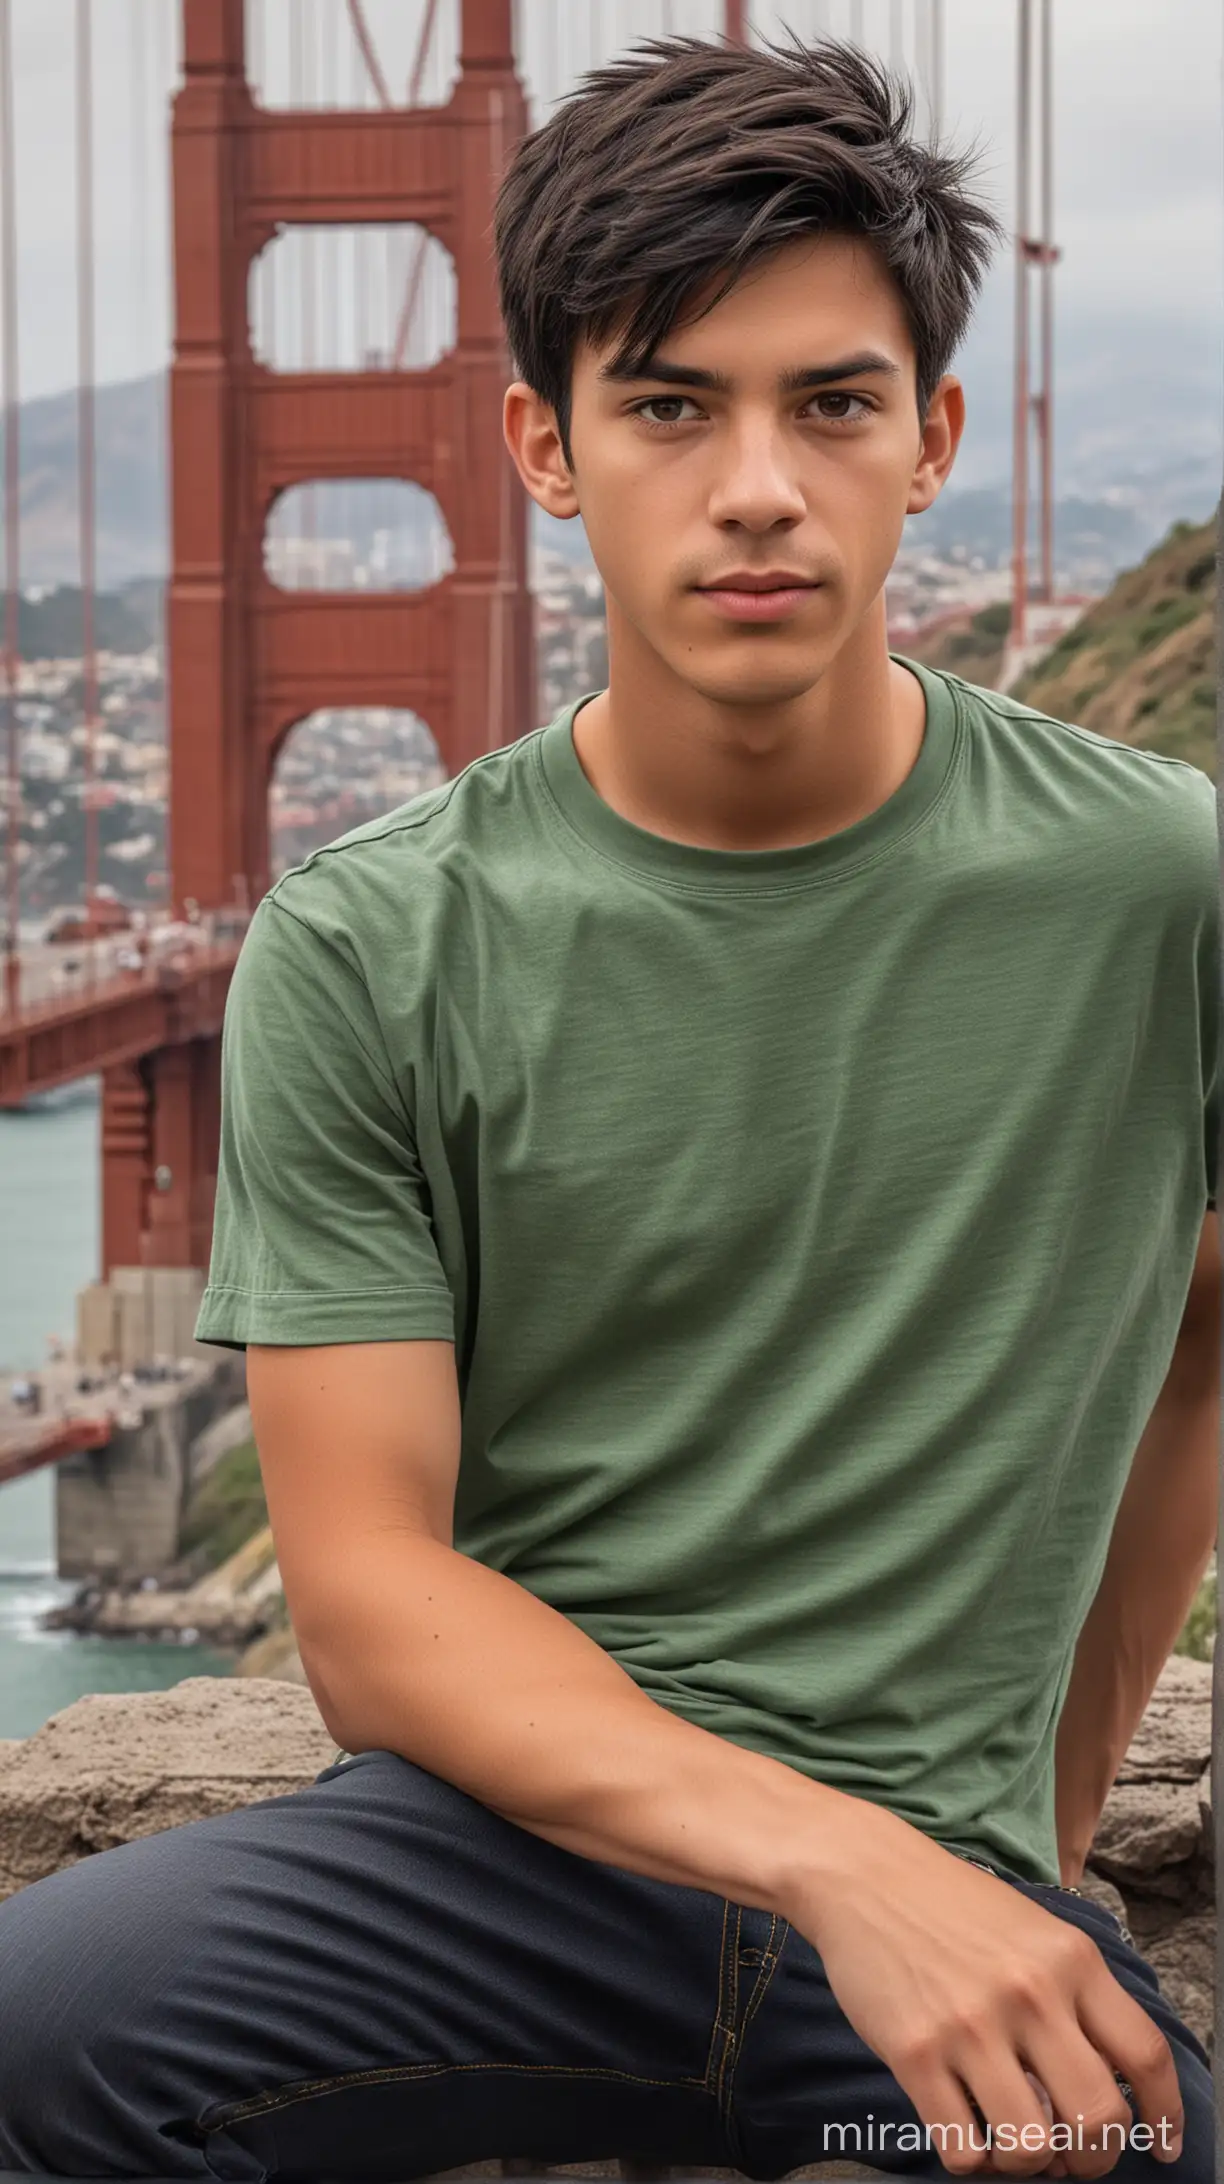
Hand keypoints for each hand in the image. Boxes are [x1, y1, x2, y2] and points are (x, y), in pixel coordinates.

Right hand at [790, 1807, 1182, 2178]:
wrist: (865, 1875)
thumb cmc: (954, 1908)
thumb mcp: (1037, 1933)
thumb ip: (1078, 1997)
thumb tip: (1110, 2088)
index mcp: (1070, 1960)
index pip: (1145, 2055)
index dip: (1165, 2116)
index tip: (1161, 2146)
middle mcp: (1029, 1994)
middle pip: (1098, 2119)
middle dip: (1094, 2158)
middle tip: (1072, 2155)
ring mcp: (970, 2026)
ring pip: (1030, 2148)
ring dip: (1028, 2163)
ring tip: (1013, 2139)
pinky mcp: (914, 2053)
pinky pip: (963, 2151)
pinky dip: (973, 2160)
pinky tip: (966, 2129)